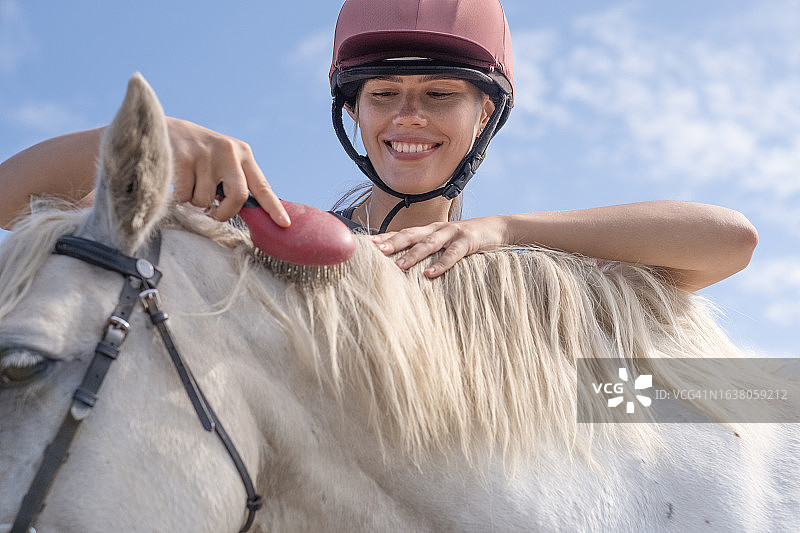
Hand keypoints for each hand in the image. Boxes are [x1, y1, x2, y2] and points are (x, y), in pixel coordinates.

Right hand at [167, 117, 289, 226]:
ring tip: (190, 184)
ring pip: (205, 200)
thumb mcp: (222, 158)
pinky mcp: (183, 158)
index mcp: (242, 153)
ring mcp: (206, 154)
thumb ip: (236, 180)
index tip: (285, 224)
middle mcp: (228, 151)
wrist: (157, 126)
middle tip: (214, 214)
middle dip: (225, 213)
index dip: (273, 207)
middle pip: (238, 197)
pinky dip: (180, 197)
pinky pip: (185, 196)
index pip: (262, 185)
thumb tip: (250, 211)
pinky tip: (177, 179)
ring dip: (195, 202)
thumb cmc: (195, 152)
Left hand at [370, 216, 508, 277]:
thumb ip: (426, 252)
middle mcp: (436, 229)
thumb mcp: (444, 244)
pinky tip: (431, 274)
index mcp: (428, 231)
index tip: (365, 245)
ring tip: (398, 265)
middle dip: (392, 243)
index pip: (402, 233)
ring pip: (429, 244)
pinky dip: (441, 264)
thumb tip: (404, 267)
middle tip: (375, 252)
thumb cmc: (465, 240)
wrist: (497, 228)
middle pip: (410, 235)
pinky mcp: (468, 241)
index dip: (384, 238)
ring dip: (413, 254)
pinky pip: (453, 254)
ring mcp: (452, 233)